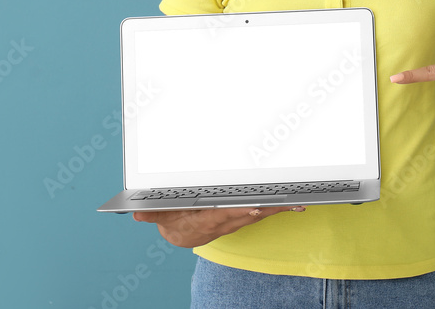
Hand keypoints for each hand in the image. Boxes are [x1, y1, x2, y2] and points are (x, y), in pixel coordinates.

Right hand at [133, 205, 304, 247]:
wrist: (182, 234)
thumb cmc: (175, 219)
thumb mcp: (160, 216)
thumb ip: (151, 214)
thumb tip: (135, 212)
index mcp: (209, 218)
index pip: (228, 212)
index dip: (243, 209)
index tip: (257, 204)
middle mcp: (226, 220)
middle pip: (252, 212)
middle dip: (272, 207)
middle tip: (292, 200)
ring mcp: (236, 219)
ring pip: (261, 213)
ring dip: (280, 208)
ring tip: (299, 201)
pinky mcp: (241, 216)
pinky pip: (262, 212)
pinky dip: (277, 208)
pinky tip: (292, 203)